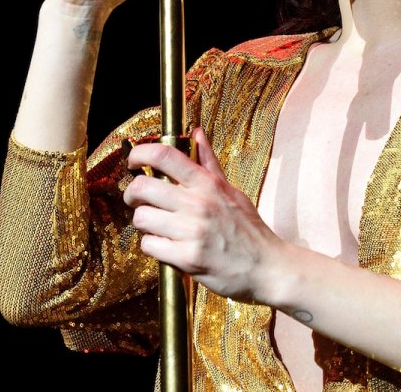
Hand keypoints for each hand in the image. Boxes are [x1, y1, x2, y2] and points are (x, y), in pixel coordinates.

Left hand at [123, 128, 284, 302]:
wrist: (268, 267)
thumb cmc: (248, 229)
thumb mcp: (231, 191)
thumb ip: (209, 163)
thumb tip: (197, 133)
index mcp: (207, 184)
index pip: (164, 156)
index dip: (139, 154)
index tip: (133, 161)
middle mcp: (198, 203)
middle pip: (142, 188)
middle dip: (132, 195)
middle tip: (137, 201)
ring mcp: (192, 231)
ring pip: (141, 218)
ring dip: (144, 224)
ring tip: (157, 227)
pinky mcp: (187, 258)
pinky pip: (149, 245)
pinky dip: (153, 246)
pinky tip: (166, 246)